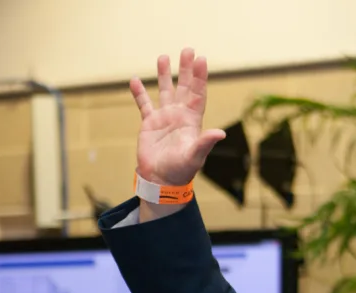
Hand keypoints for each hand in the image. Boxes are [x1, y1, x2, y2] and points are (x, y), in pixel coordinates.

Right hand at [130, 48, 224, 186]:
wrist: (161, 180)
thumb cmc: (181, 170)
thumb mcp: (194, 156)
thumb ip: (205, 143)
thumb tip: (221, 133)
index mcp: (192, 121)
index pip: (198, 94)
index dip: (200, 77)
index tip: (201, 59)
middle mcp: (179, 116)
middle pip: (184, 87)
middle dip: (186, 69)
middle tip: (187, 50)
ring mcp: (164, 118)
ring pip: (165, 91)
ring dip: (163, 75)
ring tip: (163, 57)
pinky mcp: (149, 124)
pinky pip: (144, 105)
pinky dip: (139, 93)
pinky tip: (134, 80)